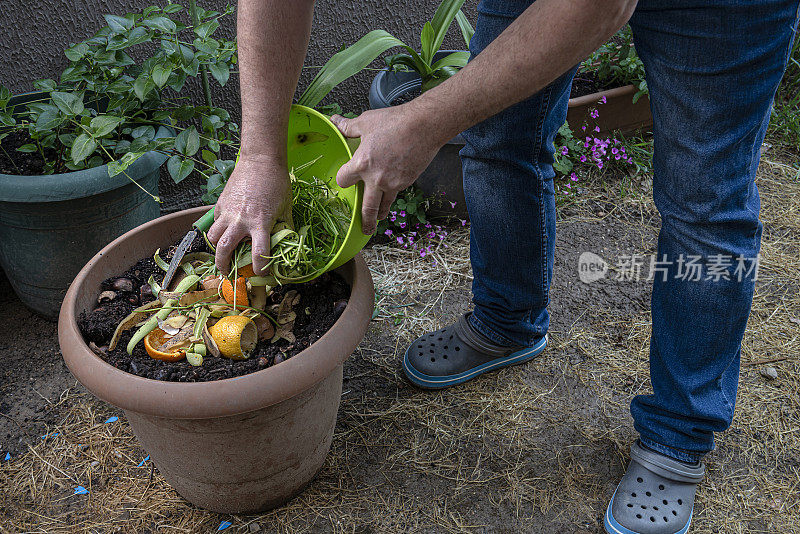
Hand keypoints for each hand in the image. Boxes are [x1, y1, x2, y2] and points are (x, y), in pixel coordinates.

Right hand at [207, 154, 290, 274]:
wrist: (261, 160)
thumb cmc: (277, 183)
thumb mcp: (286, 207)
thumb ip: (284, 227)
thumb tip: (285, 242)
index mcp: (260, 223)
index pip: (258, 254)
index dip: (260, 269)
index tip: (261, 274)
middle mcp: (240, 220)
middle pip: (223, 250)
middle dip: (223, 266)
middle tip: (228, 272)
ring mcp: (228, 212)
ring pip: (212, 237)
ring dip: (216, 248)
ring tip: (223, 253)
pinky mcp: (220, 204)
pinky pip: (214, 223)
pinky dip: (218, 230)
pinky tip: (226, 232)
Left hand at [330, 105, 442, 234]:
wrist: (424, 126)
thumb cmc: (395, 122)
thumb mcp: (366, 122)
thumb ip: (348, 127)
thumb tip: (335, 122)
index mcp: (362, 164)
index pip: (343, 180)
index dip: (342, 179)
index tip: (345, 179)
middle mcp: (376, 179)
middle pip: (367, 208)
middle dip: (365, 221)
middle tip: (364, 228)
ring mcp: (393, 183)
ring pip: (384, 205)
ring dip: (380, 214)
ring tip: (378, 218)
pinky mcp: (406, 182)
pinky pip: (396, 193)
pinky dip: (393, 194)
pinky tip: (392, 190)